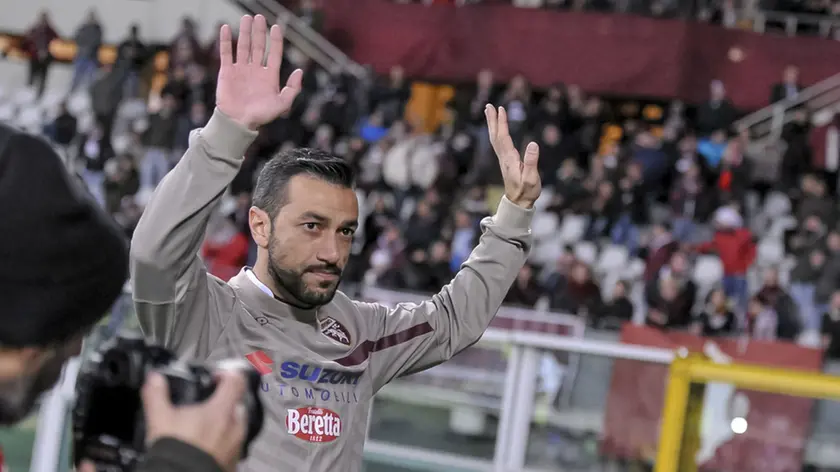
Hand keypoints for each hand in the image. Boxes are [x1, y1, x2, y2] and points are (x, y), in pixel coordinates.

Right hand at [76, 371, 245, 471]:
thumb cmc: (176, 451)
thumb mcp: (160, 419)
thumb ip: (157, 394)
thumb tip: (154, 379)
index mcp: (222, 411)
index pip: (236, 380)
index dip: (226, 373)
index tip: (215, 377)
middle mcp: (235, 427)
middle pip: (238, 404)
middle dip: (224, 401)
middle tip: (206, 405)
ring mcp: (237, 445)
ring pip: (237, 426)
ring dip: (224, 423)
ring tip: (203, 428)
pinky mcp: (234, 462)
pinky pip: (233, 445)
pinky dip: (223, 442)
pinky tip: (206, 446)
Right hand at [216, 15, 302, 129]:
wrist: (238, 123)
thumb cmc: (261, 116)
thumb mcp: (282, 104)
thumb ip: (293, 88)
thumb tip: (300, 71)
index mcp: (270, 76)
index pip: (274, 53)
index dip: (275, 40)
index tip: (276, 27)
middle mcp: (256, 70)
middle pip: (259, 46)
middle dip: (260, 32)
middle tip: (260, 17)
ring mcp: (241, 70)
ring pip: (244, 46)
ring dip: (245, 32)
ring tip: (246, 18)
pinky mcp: (227, 72)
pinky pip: (226, 53)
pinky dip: (226, 40)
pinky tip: (227, 28)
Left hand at [485, 105, 540, 208]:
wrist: (518, 203)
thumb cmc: (527, 191)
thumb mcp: (532, 178)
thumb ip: (532, 162)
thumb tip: (533, 144)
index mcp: (510, 159)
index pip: (504, 137)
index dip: (502, 123)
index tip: (501, 109)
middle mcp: (504, 157)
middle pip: (495, 135)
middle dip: (492, 120)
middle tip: (489, 106)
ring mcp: (503, 159)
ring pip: (495, 138)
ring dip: (492, 125)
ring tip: (490, 112)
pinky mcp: (506, 161)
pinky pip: (499, 143)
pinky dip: (497, 132)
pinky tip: (497, 128)